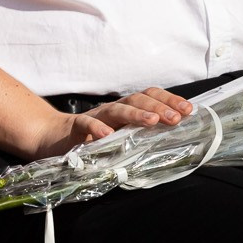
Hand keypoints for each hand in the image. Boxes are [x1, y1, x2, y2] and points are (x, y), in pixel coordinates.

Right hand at [26, 87, 193, 159]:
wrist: (54, 138)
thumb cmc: (91, 140)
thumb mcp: (119, 138)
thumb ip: (139, 139)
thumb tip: (174, 145)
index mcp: (126, 111)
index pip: (150, 97)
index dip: (169, 100)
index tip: (188, 110)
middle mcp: (112, 110)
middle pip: (137, 100)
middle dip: (159, 107)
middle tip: (176, 118)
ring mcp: (94, 117)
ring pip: (116, 109)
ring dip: (136, 114)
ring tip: (152, 121)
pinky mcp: (75, 128)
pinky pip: (85, 124)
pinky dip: (95, 128)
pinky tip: (106, 134)